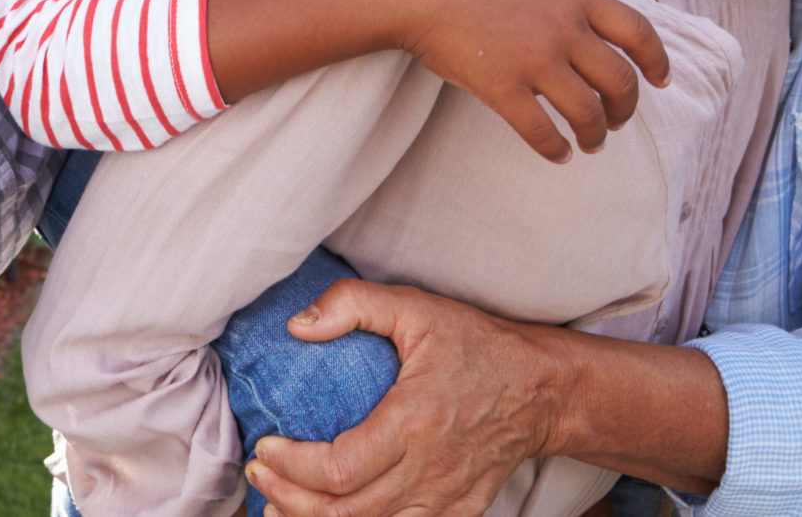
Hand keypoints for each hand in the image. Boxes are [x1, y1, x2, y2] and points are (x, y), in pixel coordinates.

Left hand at [244, 278, 553, 516]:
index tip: (264, 449)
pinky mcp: (457, 512)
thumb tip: (297, 325)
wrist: (542, 390)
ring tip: (278, 504)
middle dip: (289, 499)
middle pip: (346, 512)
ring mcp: (445, 499)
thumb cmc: (476, 345)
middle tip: (258, 476)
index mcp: (414, 422)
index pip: (338, 468)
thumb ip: (354, 305)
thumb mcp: (416, 307)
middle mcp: (429, 470)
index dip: (292, 467)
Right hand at [386, 0, 670, 162]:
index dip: (656, 60)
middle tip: (615, 120)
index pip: (636, 30)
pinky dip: (556, 149)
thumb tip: (580, 24)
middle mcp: (562, 28)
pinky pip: (541, 131)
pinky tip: (559, 154)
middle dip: (625, 108)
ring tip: (590, 143)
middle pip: (619, 80)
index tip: (660, 80)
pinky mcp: (502, 87)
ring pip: (587, 111)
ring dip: (596, 134)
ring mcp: (534, 59)